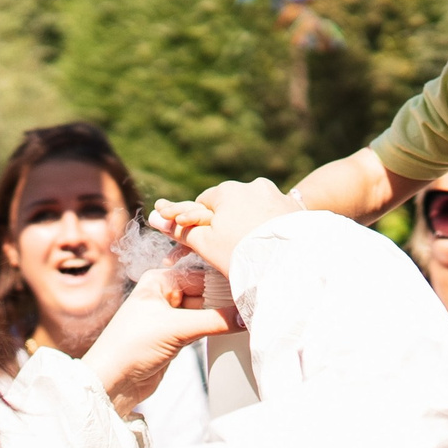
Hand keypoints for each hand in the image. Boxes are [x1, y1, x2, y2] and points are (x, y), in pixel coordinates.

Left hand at [80, 270, 235, 417]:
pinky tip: (232, 329)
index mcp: (158, 281)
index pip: (199, 274)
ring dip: (221, 316)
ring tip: (248, 315)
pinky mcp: (174, 337)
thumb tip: (245, 316)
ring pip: (204, 311)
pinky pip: (201, 327)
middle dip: (225, 299)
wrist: (112, 381)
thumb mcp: (175, 328)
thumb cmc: (130, 346)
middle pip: (204, 291)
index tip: (249, 285)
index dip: (223, 280)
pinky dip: (214, 329)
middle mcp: (163, 295)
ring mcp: (169, 317)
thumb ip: (213, 321)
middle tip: (253, 301)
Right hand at [149, 179, 302, 275]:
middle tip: (228, 254)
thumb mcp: (207, 244)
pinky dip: (268, 230)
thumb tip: (152, 218)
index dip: (200, 227)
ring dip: (248, 229)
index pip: (203, 205)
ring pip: (253, 213)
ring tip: (251, 254)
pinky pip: (274, 218)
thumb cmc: (244, 253)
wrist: (295, 261)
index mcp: (228, 190)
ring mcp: (277, 195)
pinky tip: (269, 248)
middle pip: (230, 208)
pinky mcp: (296, 209)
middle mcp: (253, 186)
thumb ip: (180, 231)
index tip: (206, 247)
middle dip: (225, 227)